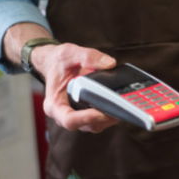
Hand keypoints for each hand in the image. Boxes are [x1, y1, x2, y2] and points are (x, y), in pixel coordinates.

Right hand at [3, 22, 119, 132]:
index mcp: (54, 105)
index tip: (101, 111)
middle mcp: (64, 115)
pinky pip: (101, 121)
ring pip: (96, 125)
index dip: (86, 118)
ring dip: (111, 117)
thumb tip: (110, 64)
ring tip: (124, 105)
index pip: (69, 120)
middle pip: (87, 125)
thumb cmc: (59, 62)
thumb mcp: (70, 53)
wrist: (56, 64)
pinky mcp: (88, 116)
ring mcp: (77, 118)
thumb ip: (88, 57)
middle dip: (105, 118)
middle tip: (121, 107)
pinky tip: (121, 103)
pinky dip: (111, 113)